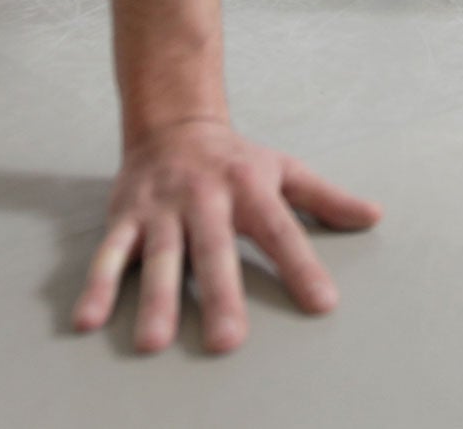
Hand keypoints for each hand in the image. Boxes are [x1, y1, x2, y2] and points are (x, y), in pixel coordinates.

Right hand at [72, 119, 381, 353]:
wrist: (172, 121)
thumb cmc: (235, 159)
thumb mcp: (284, 169)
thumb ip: (325, 199)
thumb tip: (374, 216)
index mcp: (249, 187)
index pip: (281, 231)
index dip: (302, 267)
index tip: (323, 304)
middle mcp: (204, 197)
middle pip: (213, 249)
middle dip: (220, 294)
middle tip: (227, 341)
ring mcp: (162, 208)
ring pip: (160, 256)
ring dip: (156, 298)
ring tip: (154, 342)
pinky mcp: (126, 216)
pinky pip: (109, 253)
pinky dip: (97, 285)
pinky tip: (88, 320)